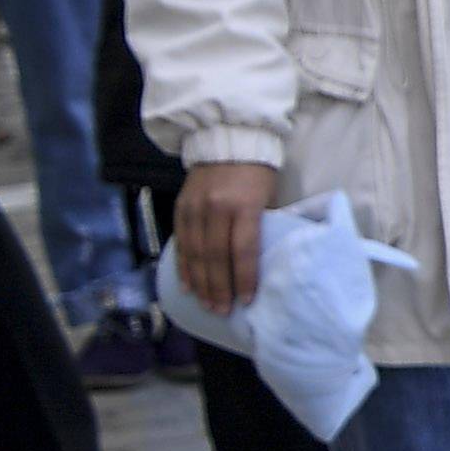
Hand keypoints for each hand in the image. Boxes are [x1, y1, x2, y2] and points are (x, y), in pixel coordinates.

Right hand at [176, 160, 274, 316]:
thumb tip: (264, 258)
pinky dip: (184, 266)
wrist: (227, 139)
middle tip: (222, 310)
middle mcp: (216, 208)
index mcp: (244, 205)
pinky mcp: (180, 207)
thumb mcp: (269, 196)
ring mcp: (195, 208)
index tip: (246, 300)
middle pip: (216, 256)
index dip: (244, 277)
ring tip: (206, 304)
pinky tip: (187, 285)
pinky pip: (181, 242)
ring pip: (195, 252)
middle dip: (219, 287)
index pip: (243, 249)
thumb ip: (263, 225)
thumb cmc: (257, 172)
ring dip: (200, 282)